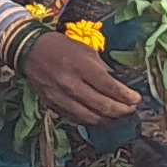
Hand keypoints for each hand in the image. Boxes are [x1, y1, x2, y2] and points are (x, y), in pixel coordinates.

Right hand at [21, 30, 143, 126]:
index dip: (126, 97)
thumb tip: (118, 85)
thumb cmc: (61, 46)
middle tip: (131, 109)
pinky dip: (90, 120)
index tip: (137, 100)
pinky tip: (98, 117)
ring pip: (90, 117)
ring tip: (117, 115)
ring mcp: (60, 97)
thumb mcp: (85, 50)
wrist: (29, 50)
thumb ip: (102, 69)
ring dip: (107, 118)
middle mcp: (71, 84)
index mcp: (81, 66)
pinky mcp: (52, 104)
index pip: (109, 87)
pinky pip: (75, 118)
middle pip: (103, 105)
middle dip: (122, 110)